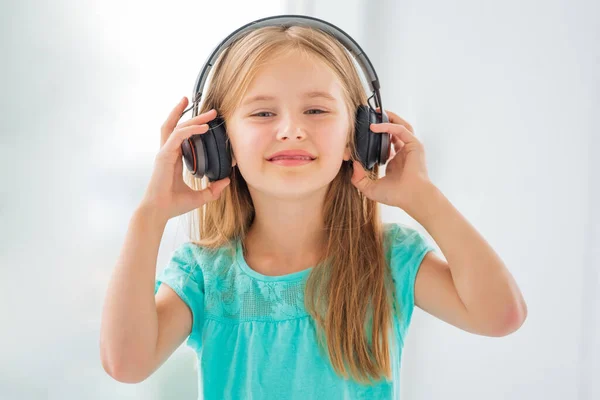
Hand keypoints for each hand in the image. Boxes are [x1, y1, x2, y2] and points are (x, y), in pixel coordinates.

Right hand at [140, 97, 230, 219]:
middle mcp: (168, 152)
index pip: (180, 135)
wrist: (159, 212)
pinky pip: (177, 136)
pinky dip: (190, 130)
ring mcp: (164, 153)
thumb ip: (213, 189)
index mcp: (174, 158)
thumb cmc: (174, 205)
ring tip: (209, 112)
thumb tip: (227, 180)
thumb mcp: (200, 197)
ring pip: (176, 126)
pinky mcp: (164, 156)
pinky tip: (204, 128)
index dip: (192, 125)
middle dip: (191, 114)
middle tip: (211, 110)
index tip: (207, 121)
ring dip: (192, 117)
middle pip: (176, 125)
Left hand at [350, 108, 432, 208]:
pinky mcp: (414, 144)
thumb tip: (353, 165)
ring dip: (389, 118)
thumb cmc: (396, 195)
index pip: (387, 144)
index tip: (364, 135)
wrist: (411, 197)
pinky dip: (388, 126)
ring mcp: (410, 148)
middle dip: (385, 122)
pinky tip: (375, 126)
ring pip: (401, 126)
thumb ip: (359, 179)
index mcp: (396, 162)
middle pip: (396, 131)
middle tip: (372, 116)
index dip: (376, 138)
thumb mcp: (371, 188)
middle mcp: (404, 153)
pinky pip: (401, 129)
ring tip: (376, 113)